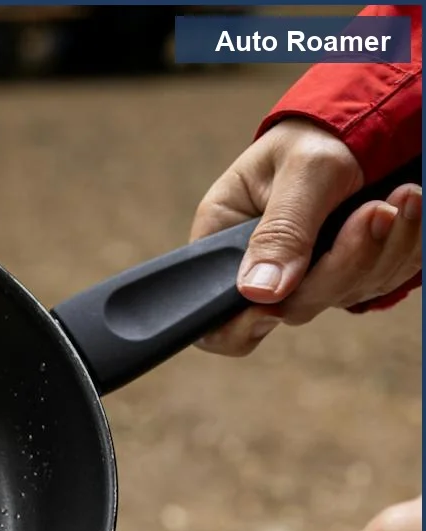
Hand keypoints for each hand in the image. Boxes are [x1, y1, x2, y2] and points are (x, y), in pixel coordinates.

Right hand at [191, 119, 422, 356]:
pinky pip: (382, 279)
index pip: (214, 314)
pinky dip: (403, 246)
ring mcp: (309, 274)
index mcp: (225, 242)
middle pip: (295, 307)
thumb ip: (282, 232)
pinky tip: (408, 206)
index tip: (279, 301)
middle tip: (377, 210)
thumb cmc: (319, 135)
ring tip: (405, 195)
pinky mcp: (350, 270)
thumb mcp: (300, 173)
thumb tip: (260, 292)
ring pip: (346, 295)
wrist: (365, 116)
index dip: (241, 324)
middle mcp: (264, 267)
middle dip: (345, 263)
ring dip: (386, 248)